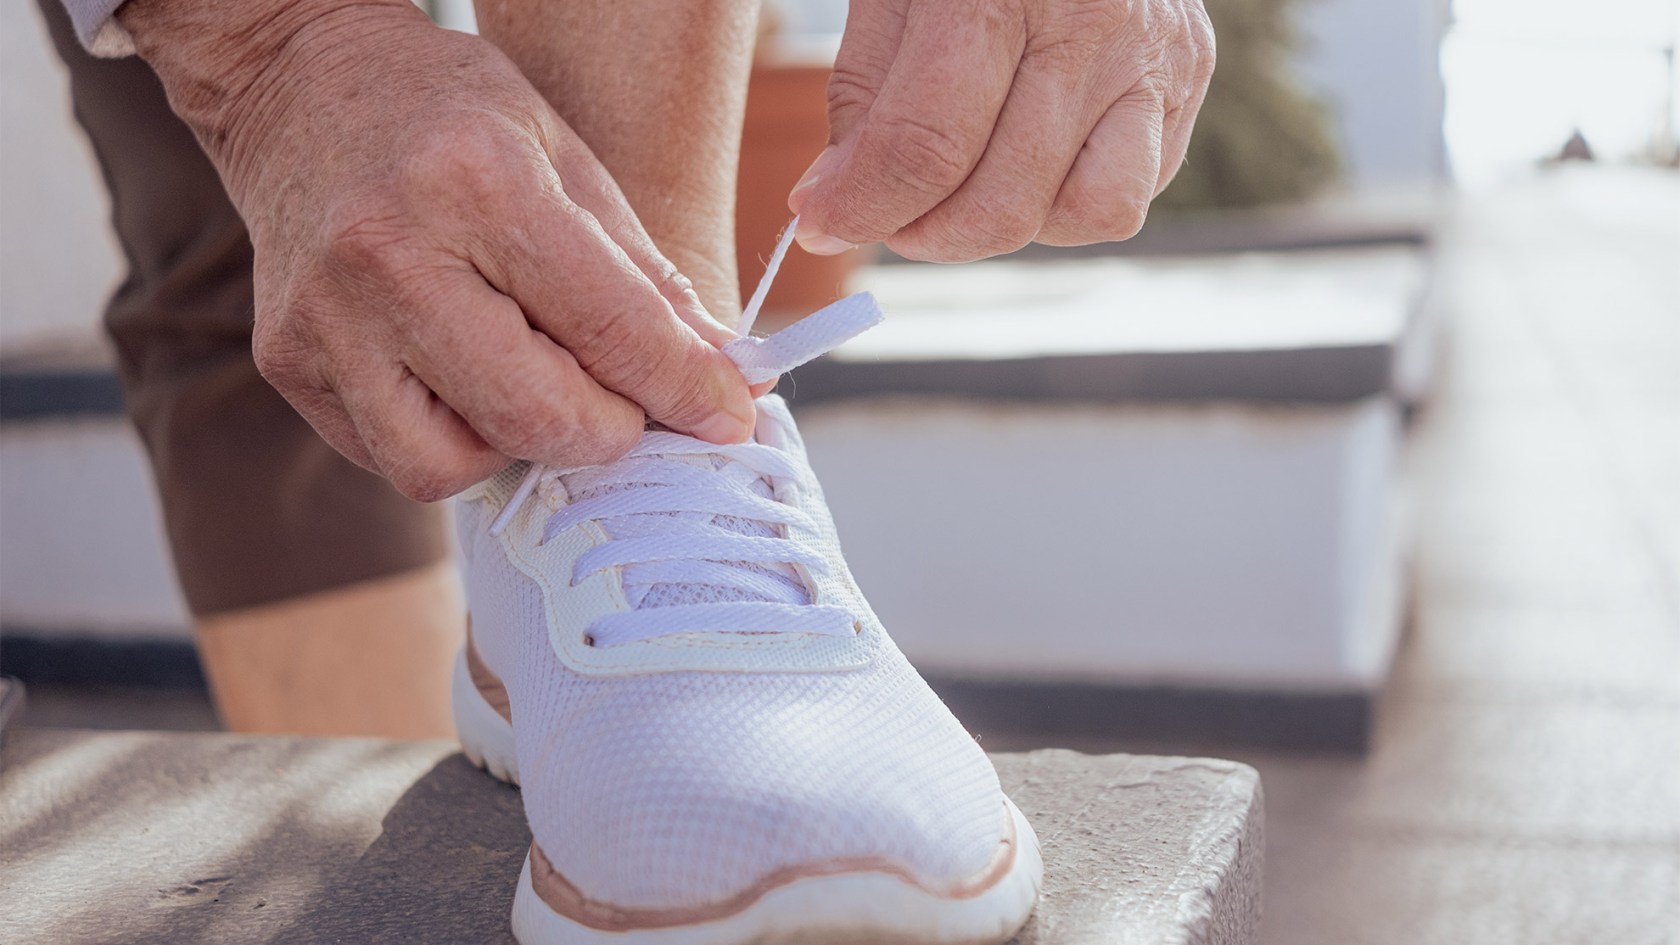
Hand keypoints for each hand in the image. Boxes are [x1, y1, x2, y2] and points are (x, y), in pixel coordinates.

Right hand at [120, 0, 756, 500]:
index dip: (686, 388)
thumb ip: (646, 280)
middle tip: (627, 403)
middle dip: (610, 431)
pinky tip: (465, 381)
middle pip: (537, 418)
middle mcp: (388, 256)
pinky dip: (454, 442)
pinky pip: (393, 458)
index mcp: (477, 182)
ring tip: (530, 383)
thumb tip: (726, 378)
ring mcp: (325, 319)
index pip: (611, 329)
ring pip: (452, 466)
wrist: (296, 84)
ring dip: (520, 448)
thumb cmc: (447, 116)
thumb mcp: (567, 162)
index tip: (729, 414)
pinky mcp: (287, 363)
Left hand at [788, 0, 1214, 261]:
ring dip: (1007, 226)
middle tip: (887, 210)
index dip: (862, 208)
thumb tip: (831, 210)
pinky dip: (1065, 202)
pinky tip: (1026, 157)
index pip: (928, 149)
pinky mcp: (1187, 80)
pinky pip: (1125, 194)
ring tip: (963, 185)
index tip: (820, 226)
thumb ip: (860, 99)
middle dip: (924, 232)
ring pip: (1086, 214)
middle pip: (1003, 203)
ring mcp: (1155, 57)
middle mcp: (1095, 25)